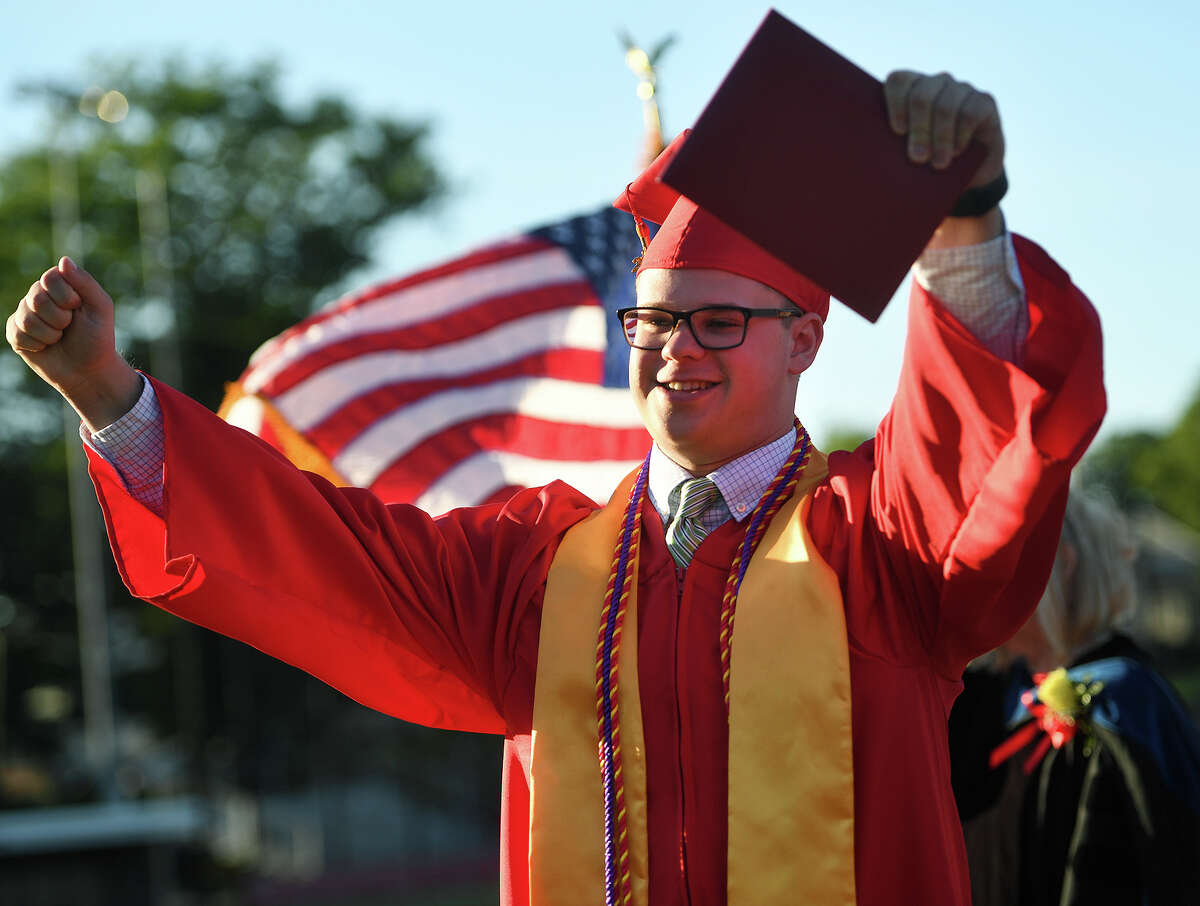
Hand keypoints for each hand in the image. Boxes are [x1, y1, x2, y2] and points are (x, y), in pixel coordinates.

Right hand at [6, 257, 140, 430]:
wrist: (88, 371)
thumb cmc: (97, 338)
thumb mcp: (100, 308)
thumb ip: (85, 282)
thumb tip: (63, 260)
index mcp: (61, 285)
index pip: (50, 278)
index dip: (66, 297)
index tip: (78, 308)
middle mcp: (40, 296)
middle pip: (36, 298)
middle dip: (59, 318)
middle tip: (69, 327)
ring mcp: (25, 314)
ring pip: (26, 318)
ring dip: (50, 334)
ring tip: (59, 338)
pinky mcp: (16, 333)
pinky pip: (17, 334)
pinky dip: (37, 344)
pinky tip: (46, 347)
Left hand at [883, 71, 1003, 187]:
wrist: (970, 171)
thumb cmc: (927, 161)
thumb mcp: (906, 154)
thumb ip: (891, 147)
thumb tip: (871, 158)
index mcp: (910, 89)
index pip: (898, 81)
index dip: (895, 104)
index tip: (897, 132)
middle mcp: (936, 84)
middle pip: (921, 96)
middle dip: (919, 129)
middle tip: (917, 158)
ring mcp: (961, 90)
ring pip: (946, 106)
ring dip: (940, 138)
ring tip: (937, 164)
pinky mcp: (984, 101)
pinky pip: (970, 113)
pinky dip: (961, 135)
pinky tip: (957, 152)